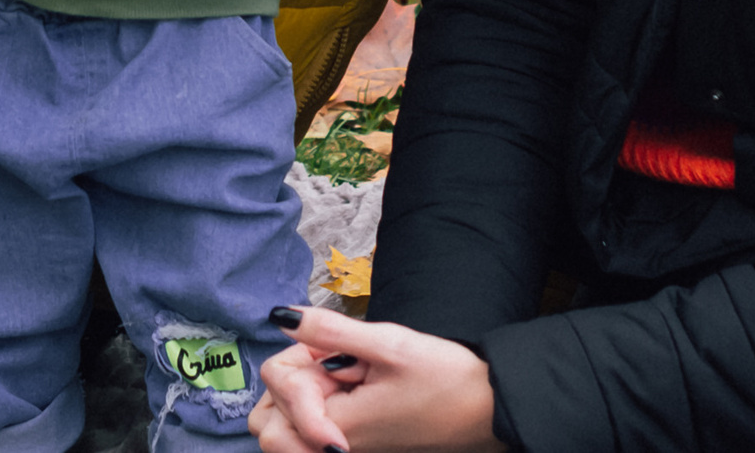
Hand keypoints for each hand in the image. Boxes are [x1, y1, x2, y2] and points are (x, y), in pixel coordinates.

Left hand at [250, 307, 504, 452]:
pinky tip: (348, 388)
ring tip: (341, 375)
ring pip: (284, 424)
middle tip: (333, 363)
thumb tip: (280, 315)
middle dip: (291, 379)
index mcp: (335, 425)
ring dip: (301, 394)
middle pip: (268, 413)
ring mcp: (339, 447)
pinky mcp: (350, 443)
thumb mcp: (388, 344)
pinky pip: (308, 429)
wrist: (486, 409)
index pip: (277, 382)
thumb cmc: (446, 380)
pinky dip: (316, 405)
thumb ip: (329, 330)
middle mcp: (330, 446)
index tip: (338, 355)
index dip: (300, 356)